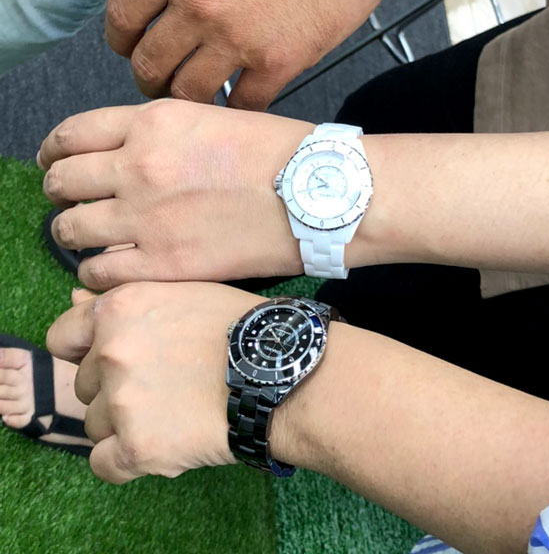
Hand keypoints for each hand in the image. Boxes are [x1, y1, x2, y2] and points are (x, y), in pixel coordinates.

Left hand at [38, 100, 312, 289]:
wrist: (320, 195)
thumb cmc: (279, 155)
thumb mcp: (211, 120)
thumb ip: (158, 135)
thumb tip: (124, 157)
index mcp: (152, 121)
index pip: (71, 133)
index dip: (53, 151)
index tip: (54, 163)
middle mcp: (138, 164)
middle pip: (61, 182)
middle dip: (58, 193)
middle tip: (70, 202)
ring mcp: (145, 217)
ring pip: (70, 229)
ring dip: (73, 234)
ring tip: (89, 239)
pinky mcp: (162, 264)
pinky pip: (97, 273)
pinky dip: (95, 273)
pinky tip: (112, 268)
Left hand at [46, 282, 262, 483]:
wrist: (278, 371)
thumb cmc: (239, 326)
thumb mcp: (183, 291)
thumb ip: (126, 299)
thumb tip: (76, 297)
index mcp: (119, 309)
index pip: (62, 337)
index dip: (84, 351)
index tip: (108, 361)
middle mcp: (111, 352)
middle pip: (83, 384)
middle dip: (113, 387)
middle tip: (162, 386)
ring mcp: (122, 401)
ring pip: (95, 424)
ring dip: (124, 424)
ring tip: (171, 413)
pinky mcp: (137, 447)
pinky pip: (103, 464)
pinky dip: (126, 461)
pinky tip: (161, 445)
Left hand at [95, 0, 387, 109]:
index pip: (122, 16)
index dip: (118, 37)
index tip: (127, 44)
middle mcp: (200, 8)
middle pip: (150, 64)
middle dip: (145, 76)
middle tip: (155, 78)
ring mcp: (240, 41)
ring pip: (190, 92)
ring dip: (182, 97)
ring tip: (190, 94)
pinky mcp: (279, 63)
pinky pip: (243, 103)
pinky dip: (233, 108)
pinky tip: (234, 102)